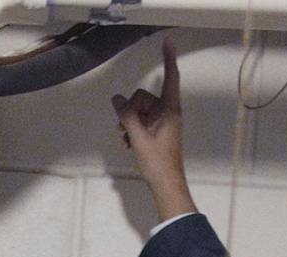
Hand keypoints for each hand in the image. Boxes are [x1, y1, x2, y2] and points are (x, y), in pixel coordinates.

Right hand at [110, 35, 195, 219]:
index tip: (168, 41)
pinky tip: (129, 143)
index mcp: (170, 110)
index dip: (168, 59)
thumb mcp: (138, 138)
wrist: (166, 185)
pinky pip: (142, 122)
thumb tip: (116, 98)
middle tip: (124, 129)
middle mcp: (168, 113)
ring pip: (140, 111)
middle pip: (144, 97)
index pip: (170, 78)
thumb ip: (127, 116)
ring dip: (129, 122)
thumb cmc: (157, 162)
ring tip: (126, 139)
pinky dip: (133, 129)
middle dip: (131, 109)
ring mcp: (163, 123)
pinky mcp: (158, 132)